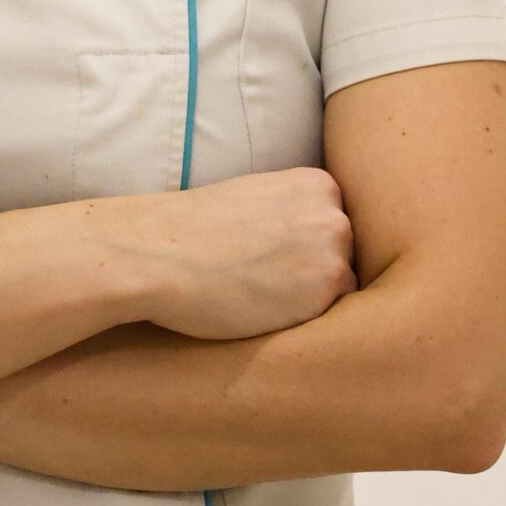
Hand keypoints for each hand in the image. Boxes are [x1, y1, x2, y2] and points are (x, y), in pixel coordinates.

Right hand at [116, 168, 355, 341]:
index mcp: (318, 185)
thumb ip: (294, 213)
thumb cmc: (196, 231)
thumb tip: (316, 243)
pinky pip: (330, 318)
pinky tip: (266, 312)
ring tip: (264, 297)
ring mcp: (334, 254)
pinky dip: (302, 321)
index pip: (337, 227)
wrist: (159, 256)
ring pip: (341, 289)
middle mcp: (335, 215)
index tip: (274, 256)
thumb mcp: (256, 199)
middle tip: (267, 280)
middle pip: (346, 257)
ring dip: (312, 299)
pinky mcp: (324, 294)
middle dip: (314, 272)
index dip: (307, 249)